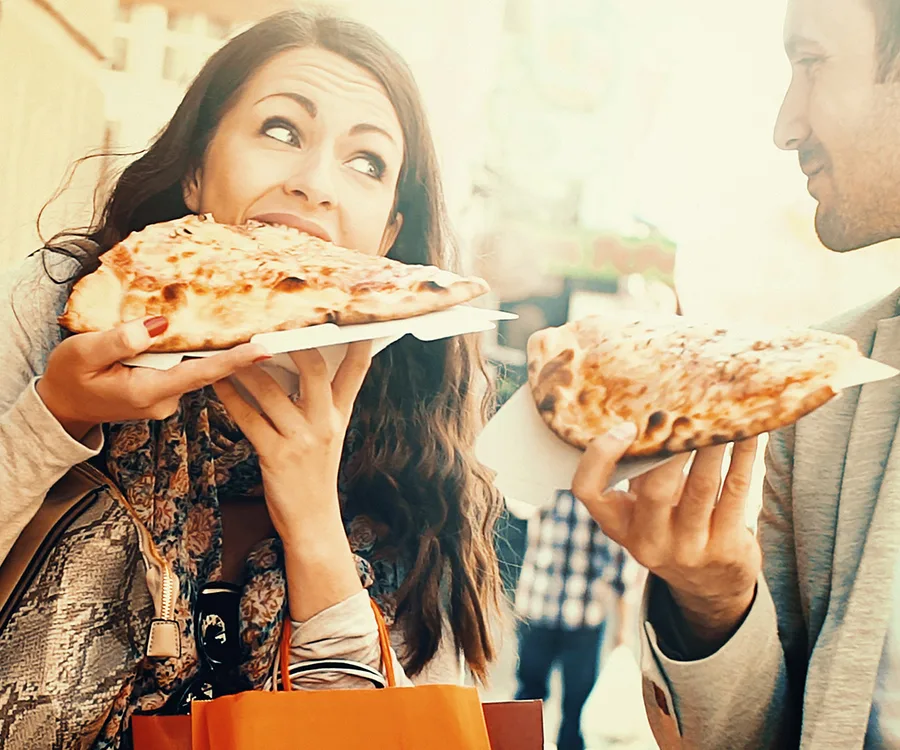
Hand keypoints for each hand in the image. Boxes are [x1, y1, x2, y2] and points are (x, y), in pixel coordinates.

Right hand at [37, 317, 267, 439]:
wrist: (60, 406)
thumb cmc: (68, 377)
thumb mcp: (84, 352)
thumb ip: (121, 339)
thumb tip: (159, 325)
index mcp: (148, 392)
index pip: (201, 374)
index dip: (235, 361)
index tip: (263, 350)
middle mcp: (164, 400)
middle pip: (204, 370)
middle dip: (230, 349)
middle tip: (261, 326)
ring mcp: (165, 399)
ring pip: (193, 367)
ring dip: (206, 348)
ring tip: (229, 323)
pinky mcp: (163, 393)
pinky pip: (183, 369)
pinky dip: (188, 353)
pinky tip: (191, 336)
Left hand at [212, 341, 372, 545]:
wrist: (314, 522)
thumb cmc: (316, 476)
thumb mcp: (330, 437)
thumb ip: (322, 405)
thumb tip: (299, 367)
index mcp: (341, 416)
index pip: (357, 372)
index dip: (358, 343)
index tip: (355, 316)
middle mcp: (325, 424)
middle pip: (314, 370)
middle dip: (295, 342)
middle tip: (275, 321)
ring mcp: (301, 440)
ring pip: (272, 391)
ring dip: (248, 367)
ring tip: (232, 347)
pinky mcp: (276, 455)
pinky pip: (248, 418)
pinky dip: (231, 397)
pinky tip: (217, 383)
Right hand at [571, 424, 760, 650]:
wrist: (709, 585)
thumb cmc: (670, 528)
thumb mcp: (642, 511)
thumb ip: (639, 473)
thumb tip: (651, 415)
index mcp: (617, 525)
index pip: (587, 490)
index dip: (600, 456)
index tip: (627, 427)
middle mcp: (647, 541)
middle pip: (654, 488)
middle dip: (672, 446)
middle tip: (685, 413)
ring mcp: (688, 549)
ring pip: (702, 487)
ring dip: (713, 446)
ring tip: (723, 415)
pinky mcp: (725, 548)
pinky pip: (736, 493)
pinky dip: (743, 459)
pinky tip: (749, 436)